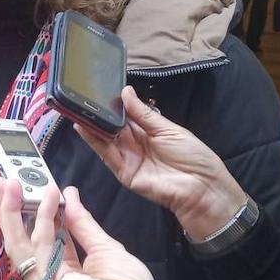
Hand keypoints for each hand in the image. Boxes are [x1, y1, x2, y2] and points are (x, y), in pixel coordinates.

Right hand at [0, 178, 171, 279]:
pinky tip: (50, 199)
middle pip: (18, 243)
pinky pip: (42, 250)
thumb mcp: (104, 247)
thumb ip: (81, 223)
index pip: (33, 241)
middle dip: (7, 211)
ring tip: (16, 182)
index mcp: (57, 274)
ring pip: (19, 245)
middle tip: (0, 181)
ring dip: (16, 211)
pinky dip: (43, 222)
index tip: (18, 188)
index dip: (24, 214)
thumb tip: (68, 194)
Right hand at [75, 86, 247, 239]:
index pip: (125, 116)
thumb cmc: (194, 157)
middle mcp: (135, 144)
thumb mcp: (169, 129)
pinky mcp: (124, 172)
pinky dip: (93, 142)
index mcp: (148, 131)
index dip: (113, 105)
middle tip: (82, 97)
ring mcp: (128, 158)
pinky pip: (107, 155)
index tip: (98, 91)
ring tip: (77, 109)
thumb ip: (144, 113)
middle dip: (98, 113)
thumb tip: (125, 92)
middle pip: (112, 127)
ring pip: (105, 139)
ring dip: (91, 125)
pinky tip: (83, 127)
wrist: (202, 188)